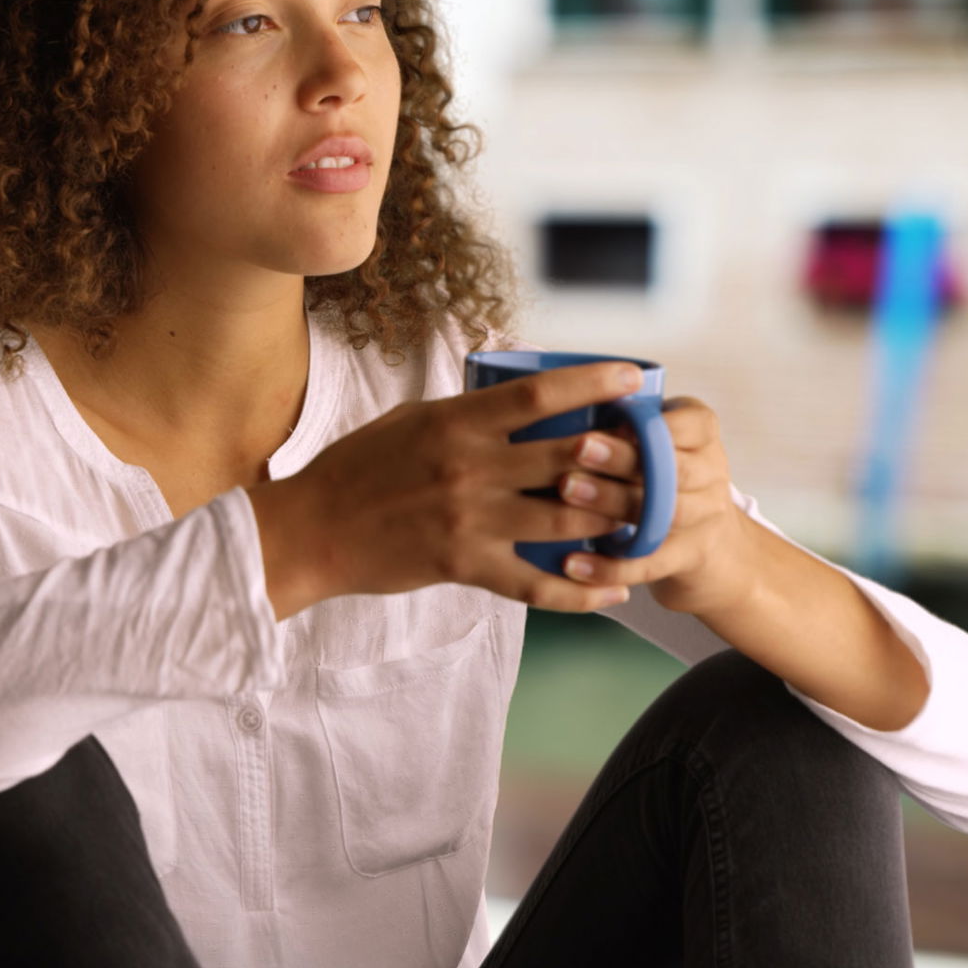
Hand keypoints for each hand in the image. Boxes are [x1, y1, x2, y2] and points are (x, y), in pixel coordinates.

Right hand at [258, 360, 651, 614]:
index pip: (539, 395)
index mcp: (456, 422)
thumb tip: (516, 391)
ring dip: (612, 520)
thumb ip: (466, 411)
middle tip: (656, 454)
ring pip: (564, 521)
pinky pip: (535, 586)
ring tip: (647, 517)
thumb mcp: (410, 420)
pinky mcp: (464, 565)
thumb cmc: (358, 469)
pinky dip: (580, 590)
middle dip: (620, 457)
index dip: (594, 383)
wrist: (311, 531)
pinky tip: (612, 590)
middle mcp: (469, 467)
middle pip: (567, 457)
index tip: (634, 376)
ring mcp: (469, 519)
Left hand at [546, 396, 759, 618]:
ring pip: (664, 512)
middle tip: (577, 448)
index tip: (608, 413)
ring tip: (568, 492)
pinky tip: (572, 563)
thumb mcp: (654, 437)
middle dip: (624, 457)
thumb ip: (621, 419)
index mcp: (701, 432)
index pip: (686, 422)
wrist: (709, 544)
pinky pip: (649, 563)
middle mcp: (711, 472)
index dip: (649, 423)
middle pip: (672, 467)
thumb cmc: (661, 473)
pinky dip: (610, 566)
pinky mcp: (687, 559)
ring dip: (613, 501)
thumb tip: (554, 400)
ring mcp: (705, 518)